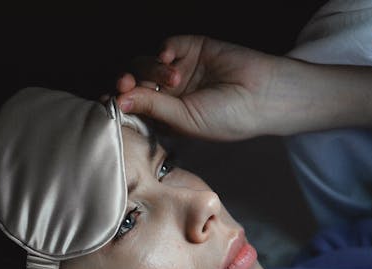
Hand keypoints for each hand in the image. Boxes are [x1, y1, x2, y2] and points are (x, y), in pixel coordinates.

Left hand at [116, 35, 278, 140]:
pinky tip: (170, 59)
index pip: (135, 107)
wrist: (263, 95)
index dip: (121, 102)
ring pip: (147, 64)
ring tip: (174, 78)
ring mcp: (181, 71)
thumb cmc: (230, 118)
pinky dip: (163, 50)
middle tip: (126, 83)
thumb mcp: (185, 120)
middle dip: (127, 83)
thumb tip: (118, 101)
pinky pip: (167, 45)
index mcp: (169, 117)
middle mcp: (172, 94)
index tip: (108, 100)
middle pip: (136, 83)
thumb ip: (152, 108)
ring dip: (152, 69)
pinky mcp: (192, 49)